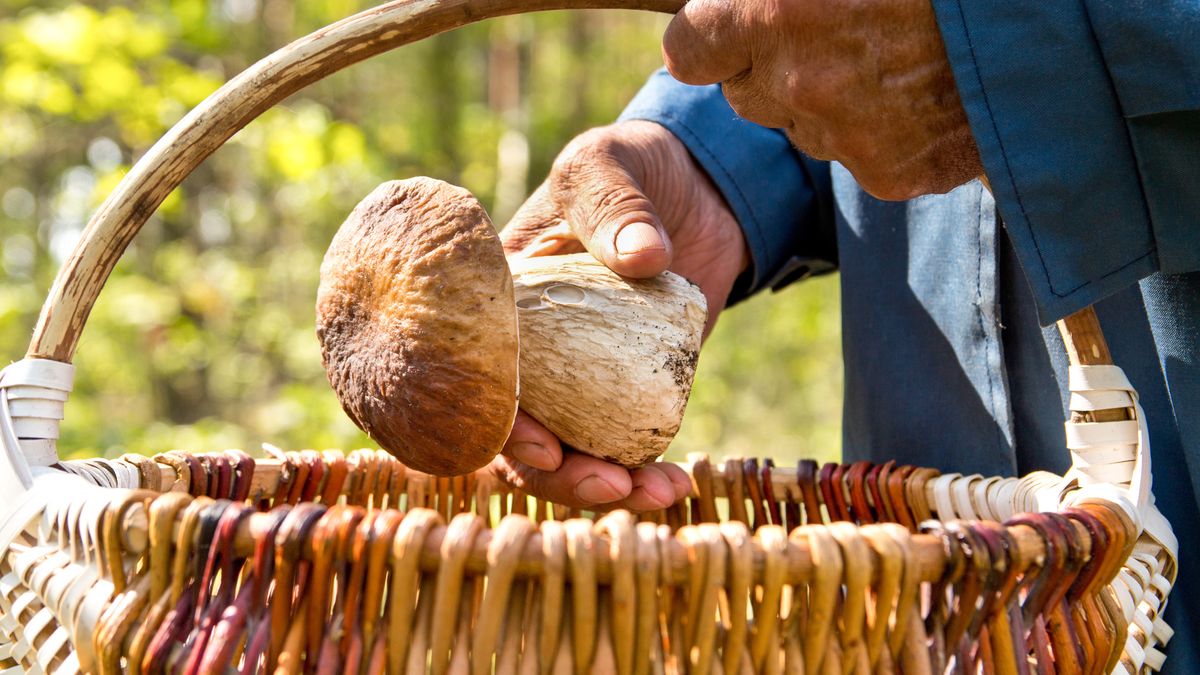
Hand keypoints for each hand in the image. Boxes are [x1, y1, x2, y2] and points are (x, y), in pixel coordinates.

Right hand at [492, 120, 749, 510]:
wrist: (694, 188)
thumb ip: (613, 202)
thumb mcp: (607, 165)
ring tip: (655, 495)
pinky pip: (622, 442)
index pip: (475, 375)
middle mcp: (529, 350)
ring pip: (569, 452)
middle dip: (556, 474)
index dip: (499, 422)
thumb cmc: (629, 167)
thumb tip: (643, 259)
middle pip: (518, 434)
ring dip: (601, 486)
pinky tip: (675, 485)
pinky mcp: (629, 388)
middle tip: (607, 485)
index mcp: (497, 304)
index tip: (545, 445)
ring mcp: (579, 376)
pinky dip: (644, 472)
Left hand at [661, 0, 981, 199]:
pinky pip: (856, 158)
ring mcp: (843, 136)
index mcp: (776, 13)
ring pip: (802, 129)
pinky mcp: (887, 174)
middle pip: (745, 96)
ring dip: (829, 104)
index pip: (689, 50)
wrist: (1038, 21)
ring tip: (892, 62)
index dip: (710, 41)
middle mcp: (800, 83)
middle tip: (835, 37)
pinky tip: (921, 97)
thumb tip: (739, 7)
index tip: (729, 35)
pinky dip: (880, 135)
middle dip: (774, 72)